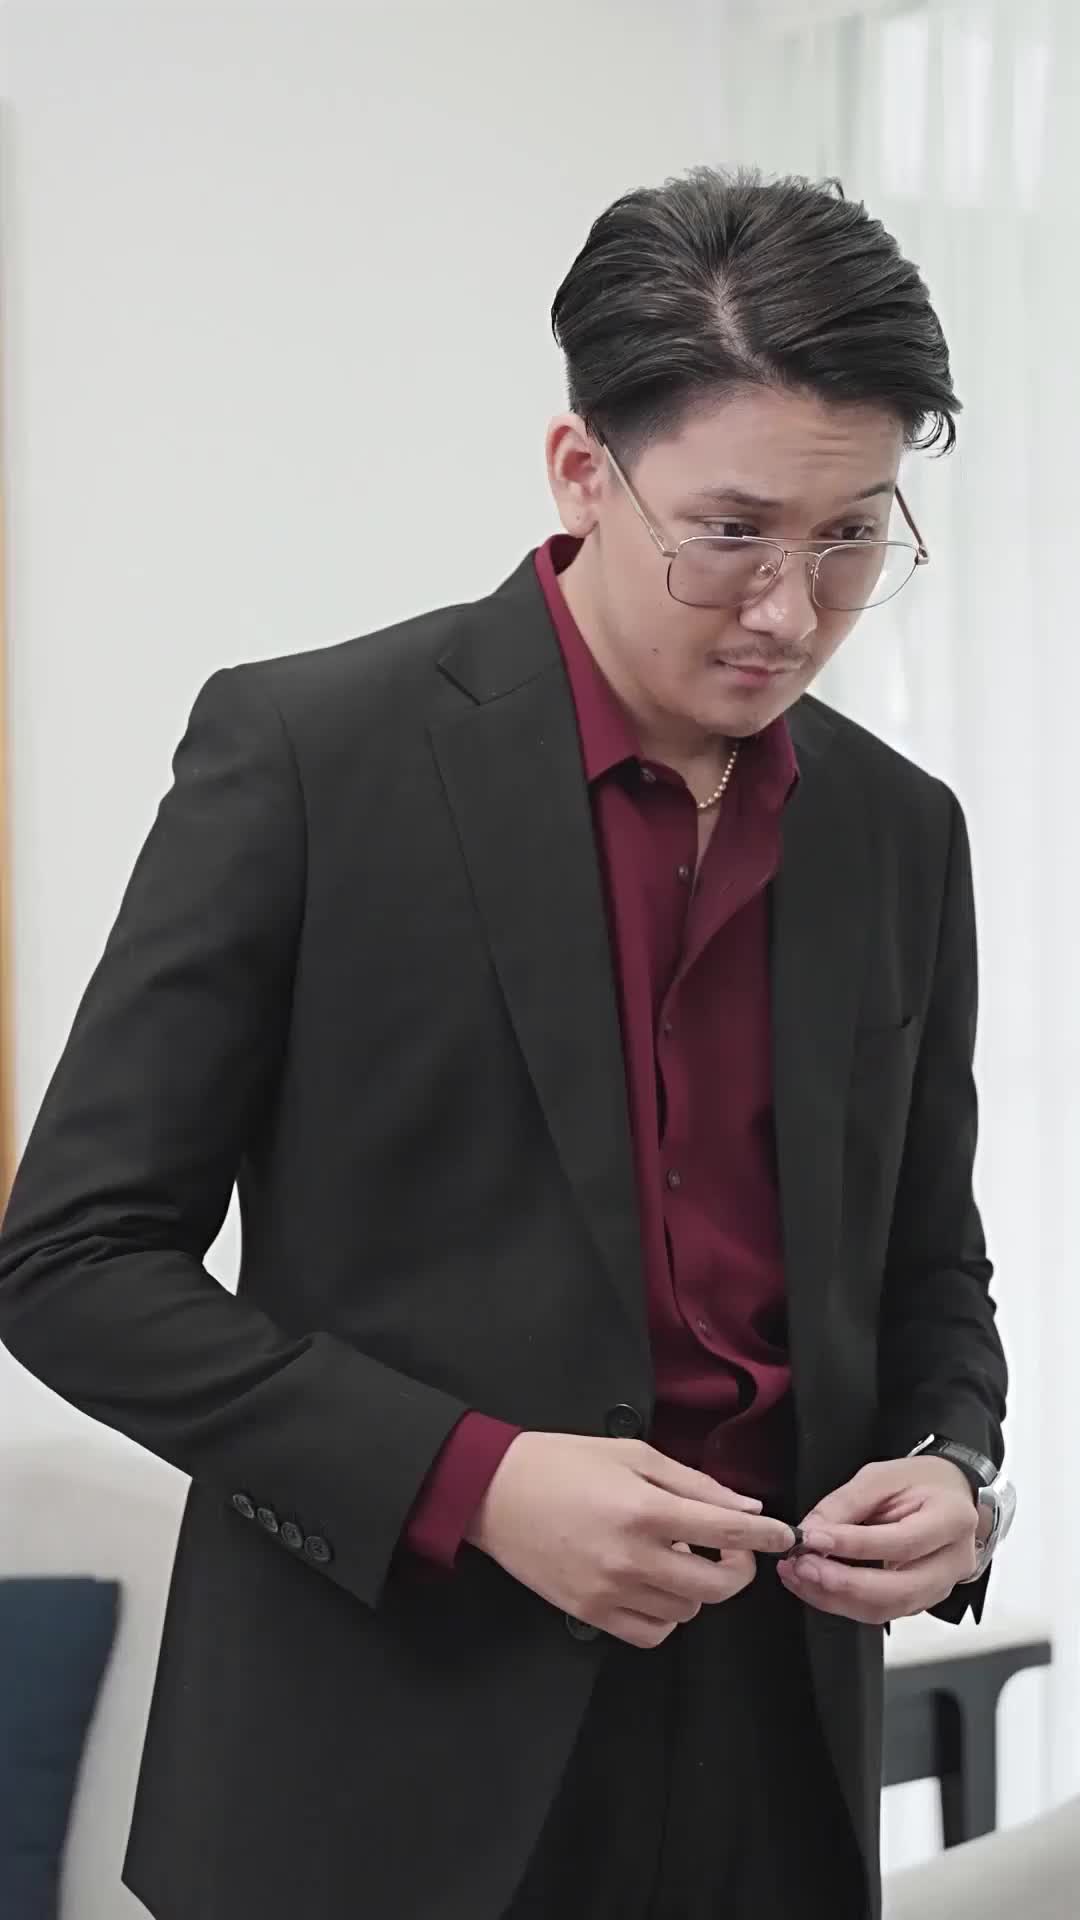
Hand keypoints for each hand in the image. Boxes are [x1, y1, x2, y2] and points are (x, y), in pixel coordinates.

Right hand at [466, 1432, 795, 1649]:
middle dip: (736, 1569)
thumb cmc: (562, 1463)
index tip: (785, 1535)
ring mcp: (610, 1592)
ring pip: (687, 1612)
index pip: (727, 1533)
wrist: (493, 1492)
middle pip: (716, 1587)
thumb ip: (693, 1484)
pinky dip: (665, 1615)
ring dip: (696, 1589)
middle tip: (728, 1549)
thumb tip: (745, 1509)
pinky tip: (654, 1586)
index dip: (767, 1536)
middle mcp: (632, 1558)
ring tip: (677, 1559)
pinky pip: (651, 1634)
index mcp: (645, 1510)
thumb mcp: (633, 1455)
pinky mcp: (590, 1614)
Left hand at [777, 1456, 978, 1624]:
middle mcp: (953, 1561)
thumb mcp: (882, 1476)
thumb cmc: (920, 1482)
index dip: (853, 1544)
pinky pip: (882, 1611)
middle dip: (843, 1583)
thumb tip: (811, 1530)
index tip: (813, 1538)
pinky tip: (818, 1585)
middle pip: (899, 1590)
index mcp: (951, 1519)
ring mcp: (941, 1587)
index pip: (901, 1543)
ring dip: (836, 1598)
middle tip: (803, 1566)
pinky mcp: (922, 1600)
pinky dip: (844, 1602)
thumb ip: (846, 1503)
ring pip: (887, 1609)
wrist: (949, 1494)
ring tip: (801, 1576)